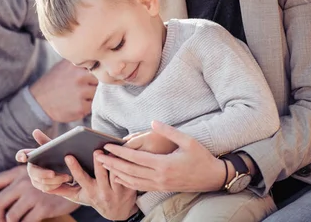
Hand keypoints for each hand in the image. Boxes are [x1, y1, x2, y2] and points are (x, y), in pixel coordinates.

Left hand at [0, 165, 78, 221]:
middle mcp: (24, 181)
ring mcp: (33, 195)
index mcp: (20, 171)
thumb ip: (25, 160)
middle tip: (3, 220)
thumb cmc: (57, 176)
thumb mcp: (40, 166)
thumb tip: (10, 157)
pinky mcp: (43, 207)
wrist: (80, 183)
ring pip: (10, 216)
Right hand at [18, 130, 72, 192]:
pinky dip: (55, 185)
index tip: (24, 157)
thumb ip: (44, 141)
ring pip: (40, 181)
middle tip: (53, 173)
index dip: (21, 156)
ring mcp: (35, 178)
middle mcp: (31, 167)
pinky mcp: (41, 186)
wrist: (69, 168)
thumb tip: (35, 131)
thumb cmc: (59, 155)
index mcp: (32, 156)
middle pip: (33, 172)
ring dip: (53, 180)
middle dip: (43, 173)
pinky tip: (63, 182)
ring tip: (66, 177)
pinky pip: (46, 188)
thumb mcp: (54, 147)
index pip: (21, 154)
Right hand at [30, 60, 97, 122]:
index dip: (96, 72)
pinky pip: (92, 106)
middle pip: (99, 81)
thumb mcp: (63, 65)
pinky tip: (75, 104)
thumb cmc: (53, 82)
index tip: (90, 77)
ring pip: (97, 94)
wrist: (39, 102)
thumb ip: (79, 61)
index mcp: (77, 65)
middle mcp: (80, 78)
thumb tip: (97, 58)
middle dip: (93, 84)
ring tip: (77, 96)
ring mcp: (81, 93)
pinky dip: (86, 106)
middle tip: (82, 88)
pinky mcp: (81, 108)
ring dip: (91, 96)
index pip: (97, 67)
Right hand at [46, 151, 137, 219]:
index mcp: (89, 191)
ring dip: (113, 162)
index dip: (74, 168)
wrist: (118, 211)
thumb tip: (47, 186)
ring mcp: (117, 190)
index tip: (68, 156)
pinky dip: (125, 165)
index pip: (80, 178)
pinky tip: (123, 154)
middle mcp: (102, 192)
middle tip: (96, 151)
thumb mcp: (79, 197)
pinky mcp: (129, 187)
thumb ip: (64, 191)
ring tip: (111, 150)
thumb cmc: (95, 198)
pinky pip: (127, 176)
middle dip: (98, 164)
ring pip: (115, 175)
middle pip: (100, 176)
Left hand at [98, 121, 225, 192]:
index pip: (135, 159)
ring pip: (132, 181)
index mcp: (164, 164)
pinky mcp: (161, 188)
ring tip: (103, 166)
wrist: (213, 177)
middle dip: (112, 164)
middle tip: (97, 156)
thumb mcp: (188, 140)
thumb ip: (169, 131)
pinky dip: (126, 182)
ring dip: (116, 173)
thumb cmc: (201, 157)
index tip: (106, 146)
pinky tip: (118, 177)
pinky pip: (140, 187)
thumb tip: (152, 122)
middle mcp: (160, 177)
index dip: (119, 153)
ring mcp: (160, 185)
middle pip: (129, 171)